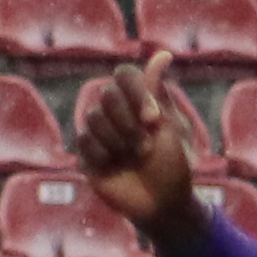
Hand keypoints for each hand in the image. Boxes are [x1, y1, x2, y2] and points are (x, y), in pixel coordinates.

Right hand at [73, 51, 206, 242]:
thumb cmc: (173, 165)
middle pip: (107, 93)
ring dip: (119, 140)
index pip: (125, 74)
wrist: (163, 203)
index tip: (154, 119)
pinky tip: (115, 167)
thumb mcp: (170, 126)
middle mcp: (115, 114)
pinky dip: (104, 153)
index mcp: (138, 103)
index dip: (137, 93)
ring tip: (133, 158)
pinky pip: (83, 139)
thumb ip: (158, 91)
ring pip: (93, 116)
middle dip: (130, 122)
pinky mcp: (85, 155)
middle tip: (145, 147)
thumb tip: (162, 53)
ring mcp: (98, 134)